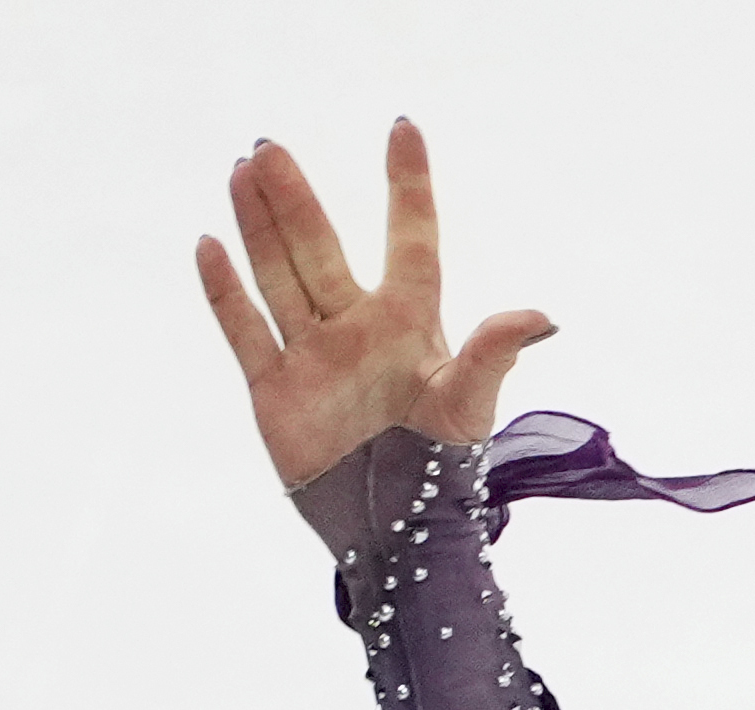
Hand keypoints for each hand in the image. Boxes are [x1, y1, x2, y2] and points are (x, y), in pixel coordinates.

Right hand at [195, 119, 555, 490]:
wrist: (396, 539)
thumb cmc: (443, 476)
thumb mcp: (468, 409)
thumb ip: (493, 355)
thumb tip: (544, 316)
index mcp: (410, 326)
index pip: (411, 240)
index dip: (408, 186)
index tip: (402, 126)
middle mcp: (358, 330)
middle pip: (321, 249)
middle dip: (296, 200)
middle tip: (270, 148)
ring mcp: (313, 356)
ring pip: (279, 276)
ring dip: (259, 226)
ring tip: (244, 170)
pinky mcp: (275, 390)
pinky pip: (245, 330)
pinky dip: (225, 291)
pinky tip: (210, 244)